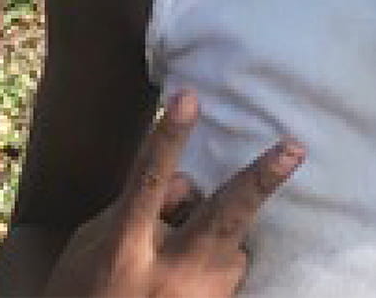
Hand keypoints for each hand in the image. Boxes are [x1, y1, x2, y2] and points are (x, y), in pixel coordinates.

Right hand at [44, 92, 301, 297]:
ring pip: (230, 246)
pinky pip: (228, 275)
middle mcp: (168, 275)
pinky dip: (214, 267)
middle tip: (294, 148)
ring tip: (174, 264)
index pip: (150, 181)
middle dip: (261, 181)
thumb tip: (185, 183)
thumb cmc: (81, 291)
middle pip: (222, 216)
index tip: (188, 98)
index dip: (169, 137)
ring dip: (215, 240)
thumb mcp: (95, 243)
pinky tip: (183, 284)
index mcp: (125, 249)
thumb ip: (138, 209)